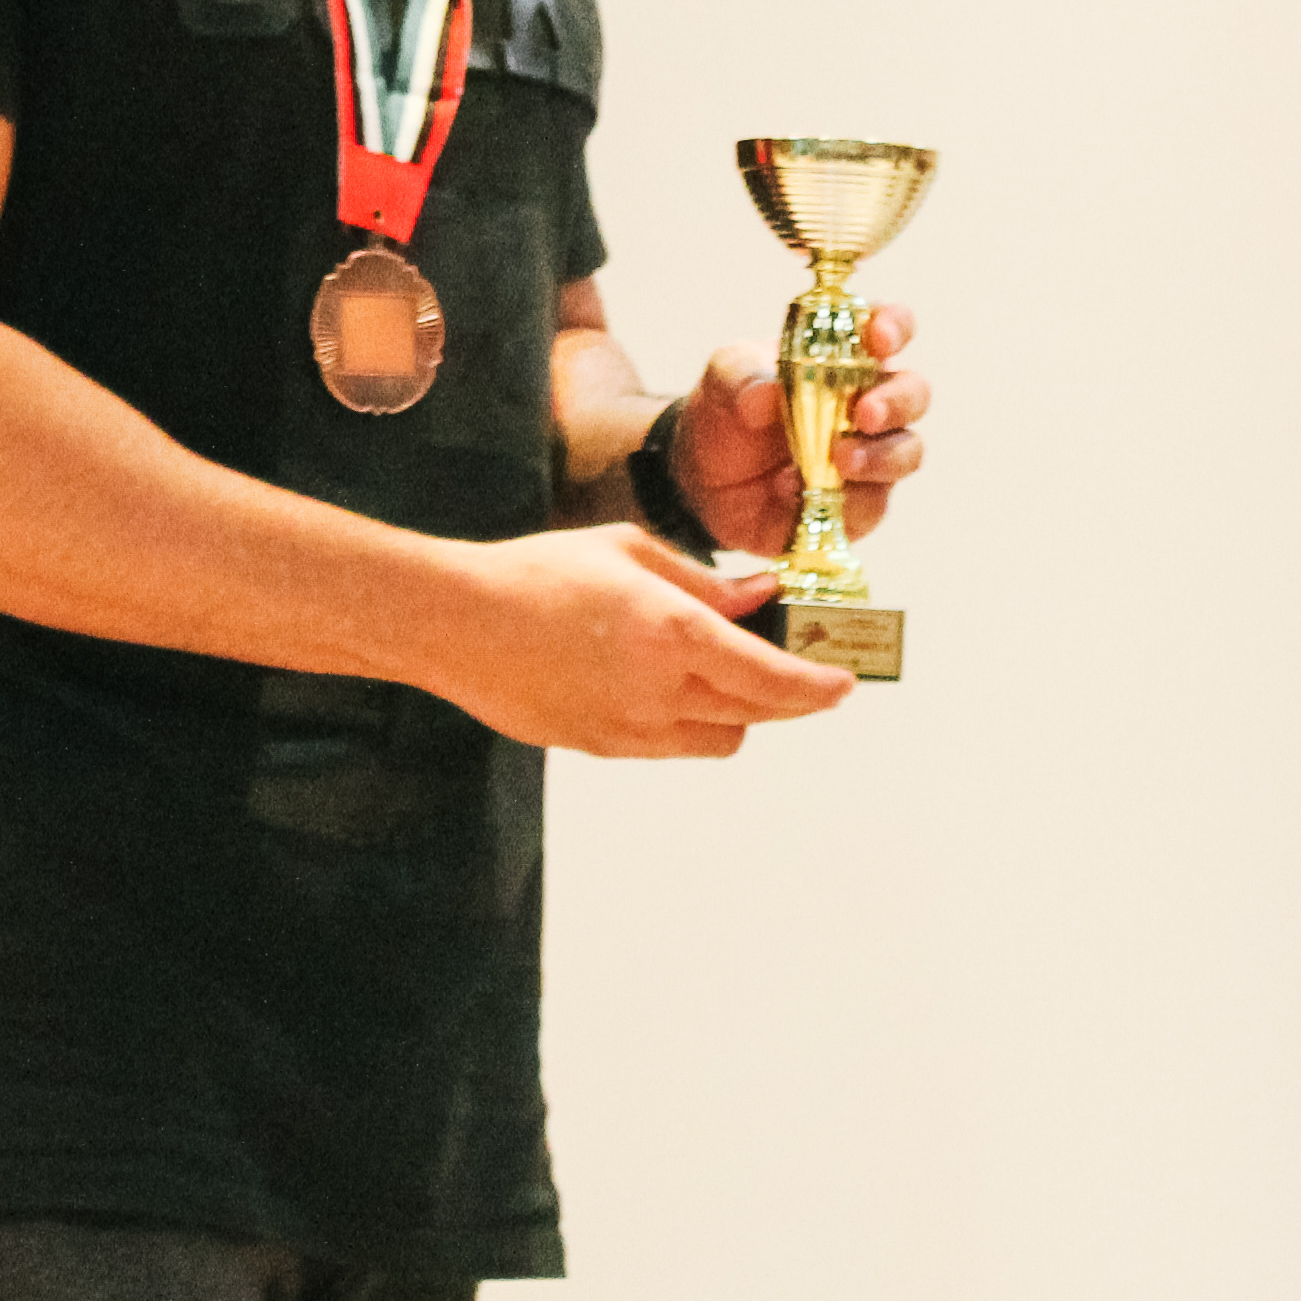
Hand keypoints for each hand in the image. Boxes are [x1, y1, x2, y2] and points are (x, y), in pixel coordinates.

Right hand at [434, 525, 853, 758]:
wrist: (456, 623)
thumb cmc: (537, 573)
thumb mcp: (629, 553)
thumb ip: (703, 582)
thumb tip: (758, 598)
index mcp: (672, 632)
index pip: (772, 678)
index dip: (818, 687)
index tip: (843, 683)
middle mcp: (659, 691)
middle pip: (756, 715)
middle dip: (790, 699)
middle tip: (804, 676)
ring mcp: (630, 729)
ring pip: (719, 739)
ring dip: (740, 713)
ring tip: (730, 675)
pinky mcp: (602, 748)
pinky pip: (672, 745)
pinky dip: (691, 722)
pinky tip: (670, 686)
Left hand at [670, 299, 926, 557]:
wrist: (703, 481)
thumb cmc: (728, 413)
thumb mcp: (723, 380)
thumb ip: (742, 376)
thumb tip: (767, 392)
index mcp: (844, 355)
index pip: (889, 328)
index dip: (894, 327)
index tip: (879, 337)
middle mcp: (869, 401)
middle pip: (914, 393)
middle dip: (897, 401)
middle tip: (865, 413)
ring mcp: (870, 454)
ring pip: (906, 451)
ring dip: (881, 456)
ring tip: (841, 460)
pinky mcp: (860, 504)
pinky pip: (873, 504)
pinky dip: (845, 501)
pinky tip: (799, 494)